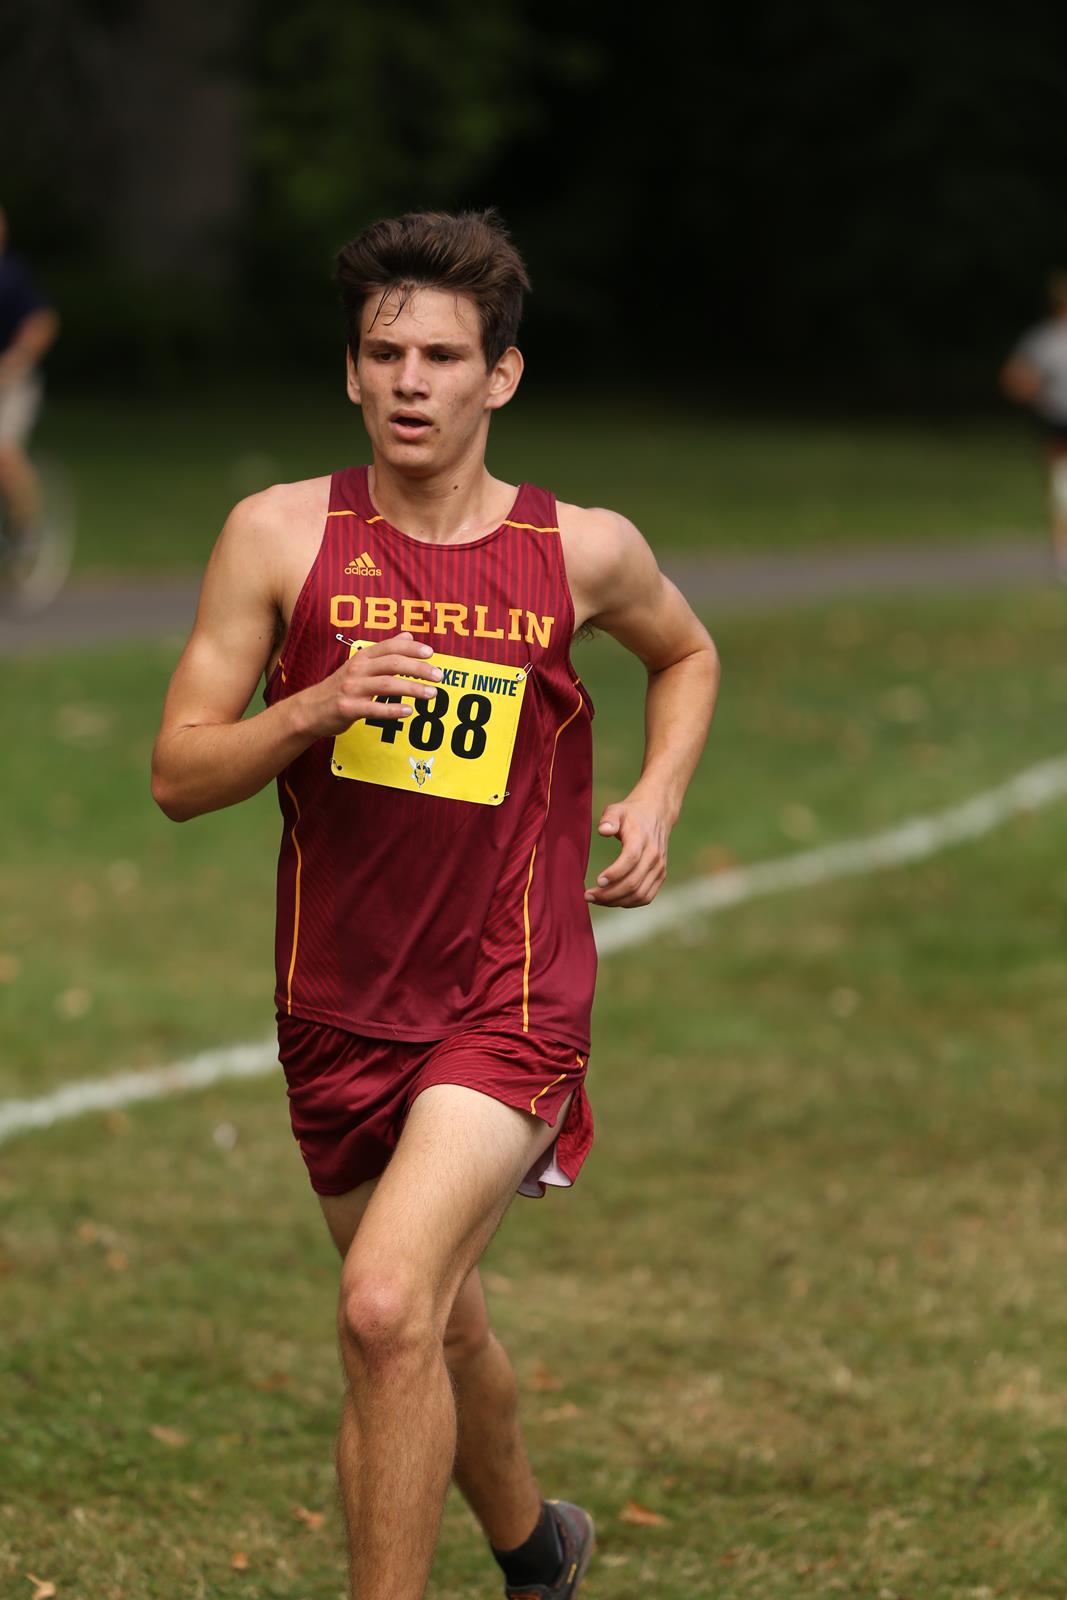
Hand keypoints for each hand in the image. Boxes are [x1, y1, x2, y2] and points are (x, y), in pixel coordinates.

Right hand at [297, 631, 442, 738]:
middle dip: (419, 669)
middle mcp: (357, 669)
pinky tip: (409, 711)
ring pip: (386, 685)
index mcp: (362, 657)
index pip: (390, 647)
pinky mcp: (348, 708)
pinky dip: (392, 710)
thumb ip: (384, 651)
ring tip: (432, 694)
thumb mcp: (360, 664)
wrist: (309, 709)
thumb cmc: (340, 687)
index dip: (411, 649)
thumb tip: (408, 635)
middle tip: (439, 676)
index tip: (430, 653)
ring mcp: (351, 689)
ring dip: (412, 689)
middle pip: (393, 664)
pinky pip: (373, 709)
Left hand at [585, 796, 668, 906]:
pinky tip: (612, 901)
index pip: (630, 860)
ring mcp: (659, 868)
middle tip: (588, 896)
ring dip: (616, 901)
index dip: (614, 873)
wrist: (657, 813)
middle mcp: (654, 856)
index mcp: (642, 839)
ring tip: (597, 900)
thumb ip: (609, 818)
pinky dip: (629, 903)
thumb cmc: (631, 814)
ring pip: (639, 894)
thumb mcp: (616, 809)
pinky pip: (646, 897)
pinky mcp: (660, 876)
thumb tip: (604, 831)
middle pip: (633, 882)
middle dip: (609, 893)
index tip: (597, 881)